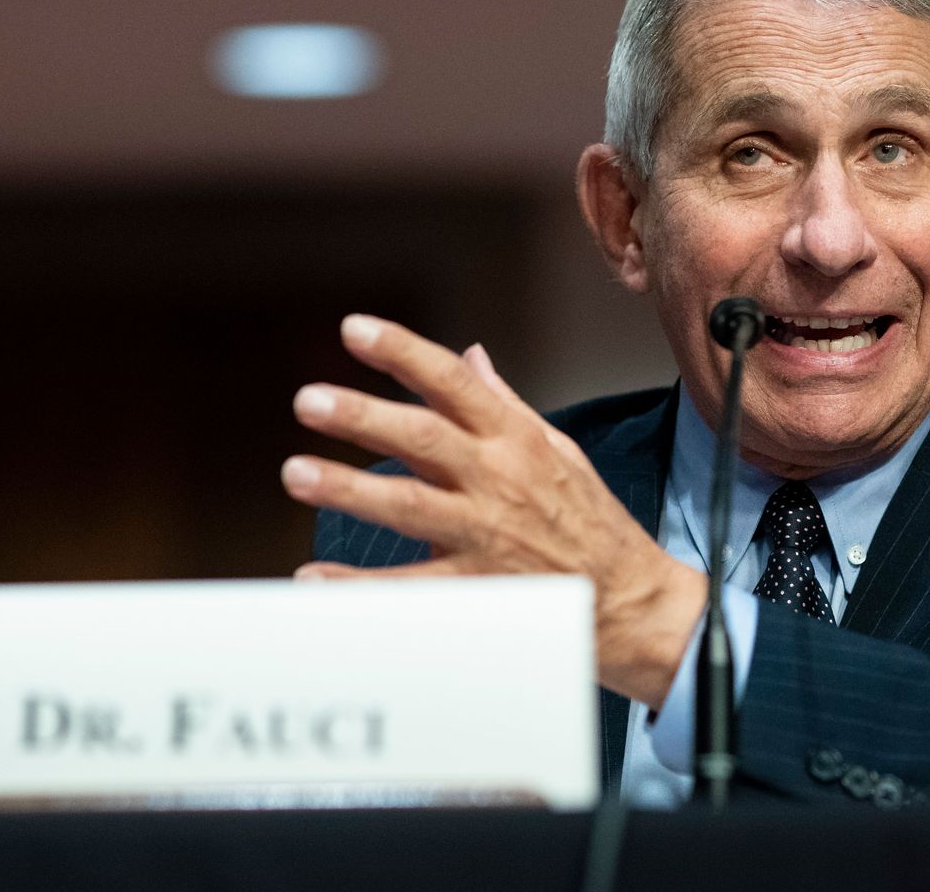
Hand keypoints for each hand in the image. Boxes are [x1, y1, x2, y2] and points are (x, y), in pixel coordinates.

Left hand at [282, 315, 705, 706]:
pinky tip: (314, 580)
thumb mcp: (556, 450)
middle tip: (309, 400)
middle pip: (423, 438)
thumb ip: (504, 404)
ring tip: (298, 474)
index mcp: (513, 438)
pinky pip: (411, 587)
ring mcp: (486, 535)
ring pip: (410, 506)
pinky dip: (360, 587)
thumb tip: (470, 356)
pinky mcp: (479, 590)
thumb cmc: (590, 520)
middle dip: (363, 417)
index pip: (452, 382)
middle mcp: (498, 479)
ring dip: (350, 489)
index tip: (353, 329)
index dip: (402, 352)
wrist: (631, 601)